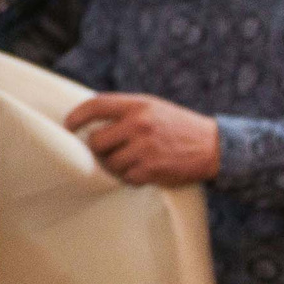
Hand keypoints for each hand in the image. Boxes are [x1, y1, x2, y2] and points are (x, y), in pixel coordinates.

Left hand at [67, 93, 221, 185]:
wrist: (214, 146)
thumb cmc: (178, 127)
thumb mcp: (153, 108)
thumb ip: (125, 112)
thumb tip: (89, 120)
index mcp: (138, 105)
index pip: (95, 105)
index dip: (76, 116)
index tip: (68, 126)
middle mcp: (139, 124)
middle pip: (96, 141)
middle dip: (99, 149)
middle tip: (110, 150)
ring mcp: (144, 148)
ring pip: (109, 163)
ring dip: (116, 165)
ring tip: (133, 160)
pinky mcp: (150, 170)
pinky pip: (125, 178)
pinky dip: (131, 177)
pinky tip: (145, 170)